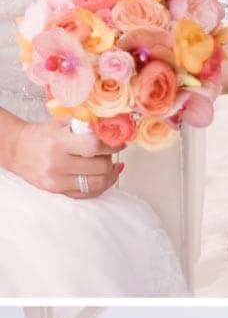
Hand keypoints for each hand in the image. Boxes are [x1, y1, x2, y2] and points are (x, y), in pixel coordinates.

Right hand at [6, 118, 121, 198]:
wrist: (18, 150)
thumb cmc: (41, 134)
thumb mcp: (61, 123)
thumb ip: (85, 125)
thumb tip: (112, 129)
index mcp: (60, 142)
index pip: (94, 146)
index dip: (112, 145)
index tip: (120, 143)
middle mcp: (58, 164)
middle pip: (99, 167)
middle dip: (111, 160)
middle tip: (113, 154)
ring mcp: (57, 181)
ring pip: (96, 184)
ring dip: (109, 175)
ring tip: (112, 167)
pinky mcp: (57, 191)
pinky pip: (85, 194)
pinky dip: (99, 186)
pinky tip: (104, 178)